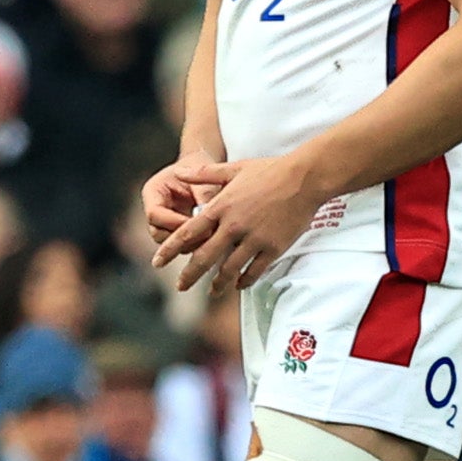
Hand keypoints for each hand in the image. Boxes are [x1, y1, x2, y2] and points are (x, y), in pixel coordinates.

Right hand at [142, 151, 216, 245]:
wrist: (204, 168)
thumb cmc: (200, 167)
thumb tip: (209, 220)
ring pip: (169, 243)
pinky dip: (195, 244)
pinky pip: (182, 245)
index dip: (172, 222)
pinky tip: (211, 239)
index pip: (154, 214)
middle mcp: (155, 209)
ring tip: (210, 237)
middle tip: (204, 234)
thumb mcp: (203, 177)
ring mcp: (164, 222)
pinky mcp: (176, 231)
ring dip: (188, 244)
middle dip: (180, 238)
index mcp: (153, 192)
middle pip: (158, 233)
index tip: (193, 224)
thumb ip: (204, 197)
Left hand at [151, 152, 321, 291]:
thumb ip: (203, 174)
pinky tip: (239, 285)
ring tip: (212, 292)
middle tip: (180, 287)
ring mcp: (254, 238)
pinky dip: (245, 280)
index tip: (157, 262)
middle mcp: (234, 226)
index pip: (187, 233)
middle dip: (189, 275)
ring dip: (218, 284)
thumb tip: (179, 172)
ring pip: (229, 269)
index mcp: (221, 207)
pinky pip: (255, 271)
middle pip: (204, 258)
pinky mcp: (273, 247)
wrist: (305, 177)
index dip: (170, 250)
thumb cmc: (269, 170)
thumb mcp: (233, 169)